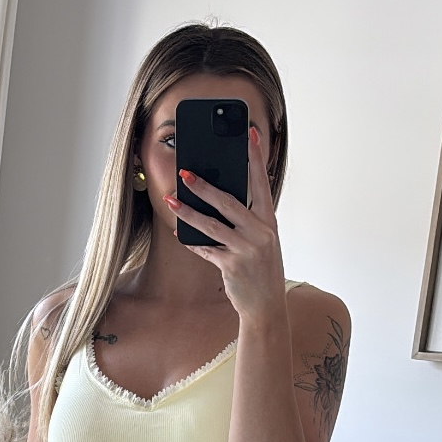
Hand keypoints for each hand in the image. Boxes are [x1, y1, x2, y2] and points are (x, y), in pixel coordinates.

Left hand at [165, 125, 285, 324]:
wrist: (266, 307)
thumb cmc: (261, 270)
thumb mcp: (262, 242)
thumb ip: (246, 222)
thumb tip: (218, 200)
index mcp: (269, 222)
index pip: (262, 183)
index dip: (256, 158)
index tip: (250, 134)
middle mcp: (261, 232)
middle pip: (229, 202)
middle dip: (205, 186)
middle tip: (186, 172)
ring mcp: (246, 249)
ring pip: (210, 224)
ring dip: (187, 211)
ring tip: (171, 199)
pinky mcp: (231, 265)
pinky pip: (205, 248)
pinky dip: (191, 241)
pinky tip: (178, 232)